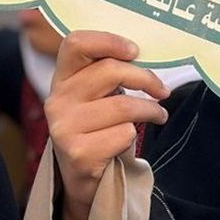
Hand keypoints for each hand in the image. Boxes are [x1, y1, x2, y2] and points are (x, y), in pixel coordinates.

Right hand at [45, 31, 169, 215]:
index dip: (108, 40)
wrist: (83, 179)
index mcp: (63, 78)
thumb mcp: (96, 96)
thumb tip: (144, 55)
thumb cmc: (97, 129)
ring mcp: (64, 128)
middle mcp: (57, 100)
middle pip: (110, 71)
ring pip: (122, 106)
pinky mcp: (78, 154)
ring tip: (158, 115)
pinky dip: (133, 137)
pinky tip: (129, 141)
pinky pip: (122, 134)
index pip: (76, 43)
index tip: (135, 50)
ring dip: (150, 110)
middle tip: (162, 90)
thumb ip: (109, 74)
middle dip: (145, 79)